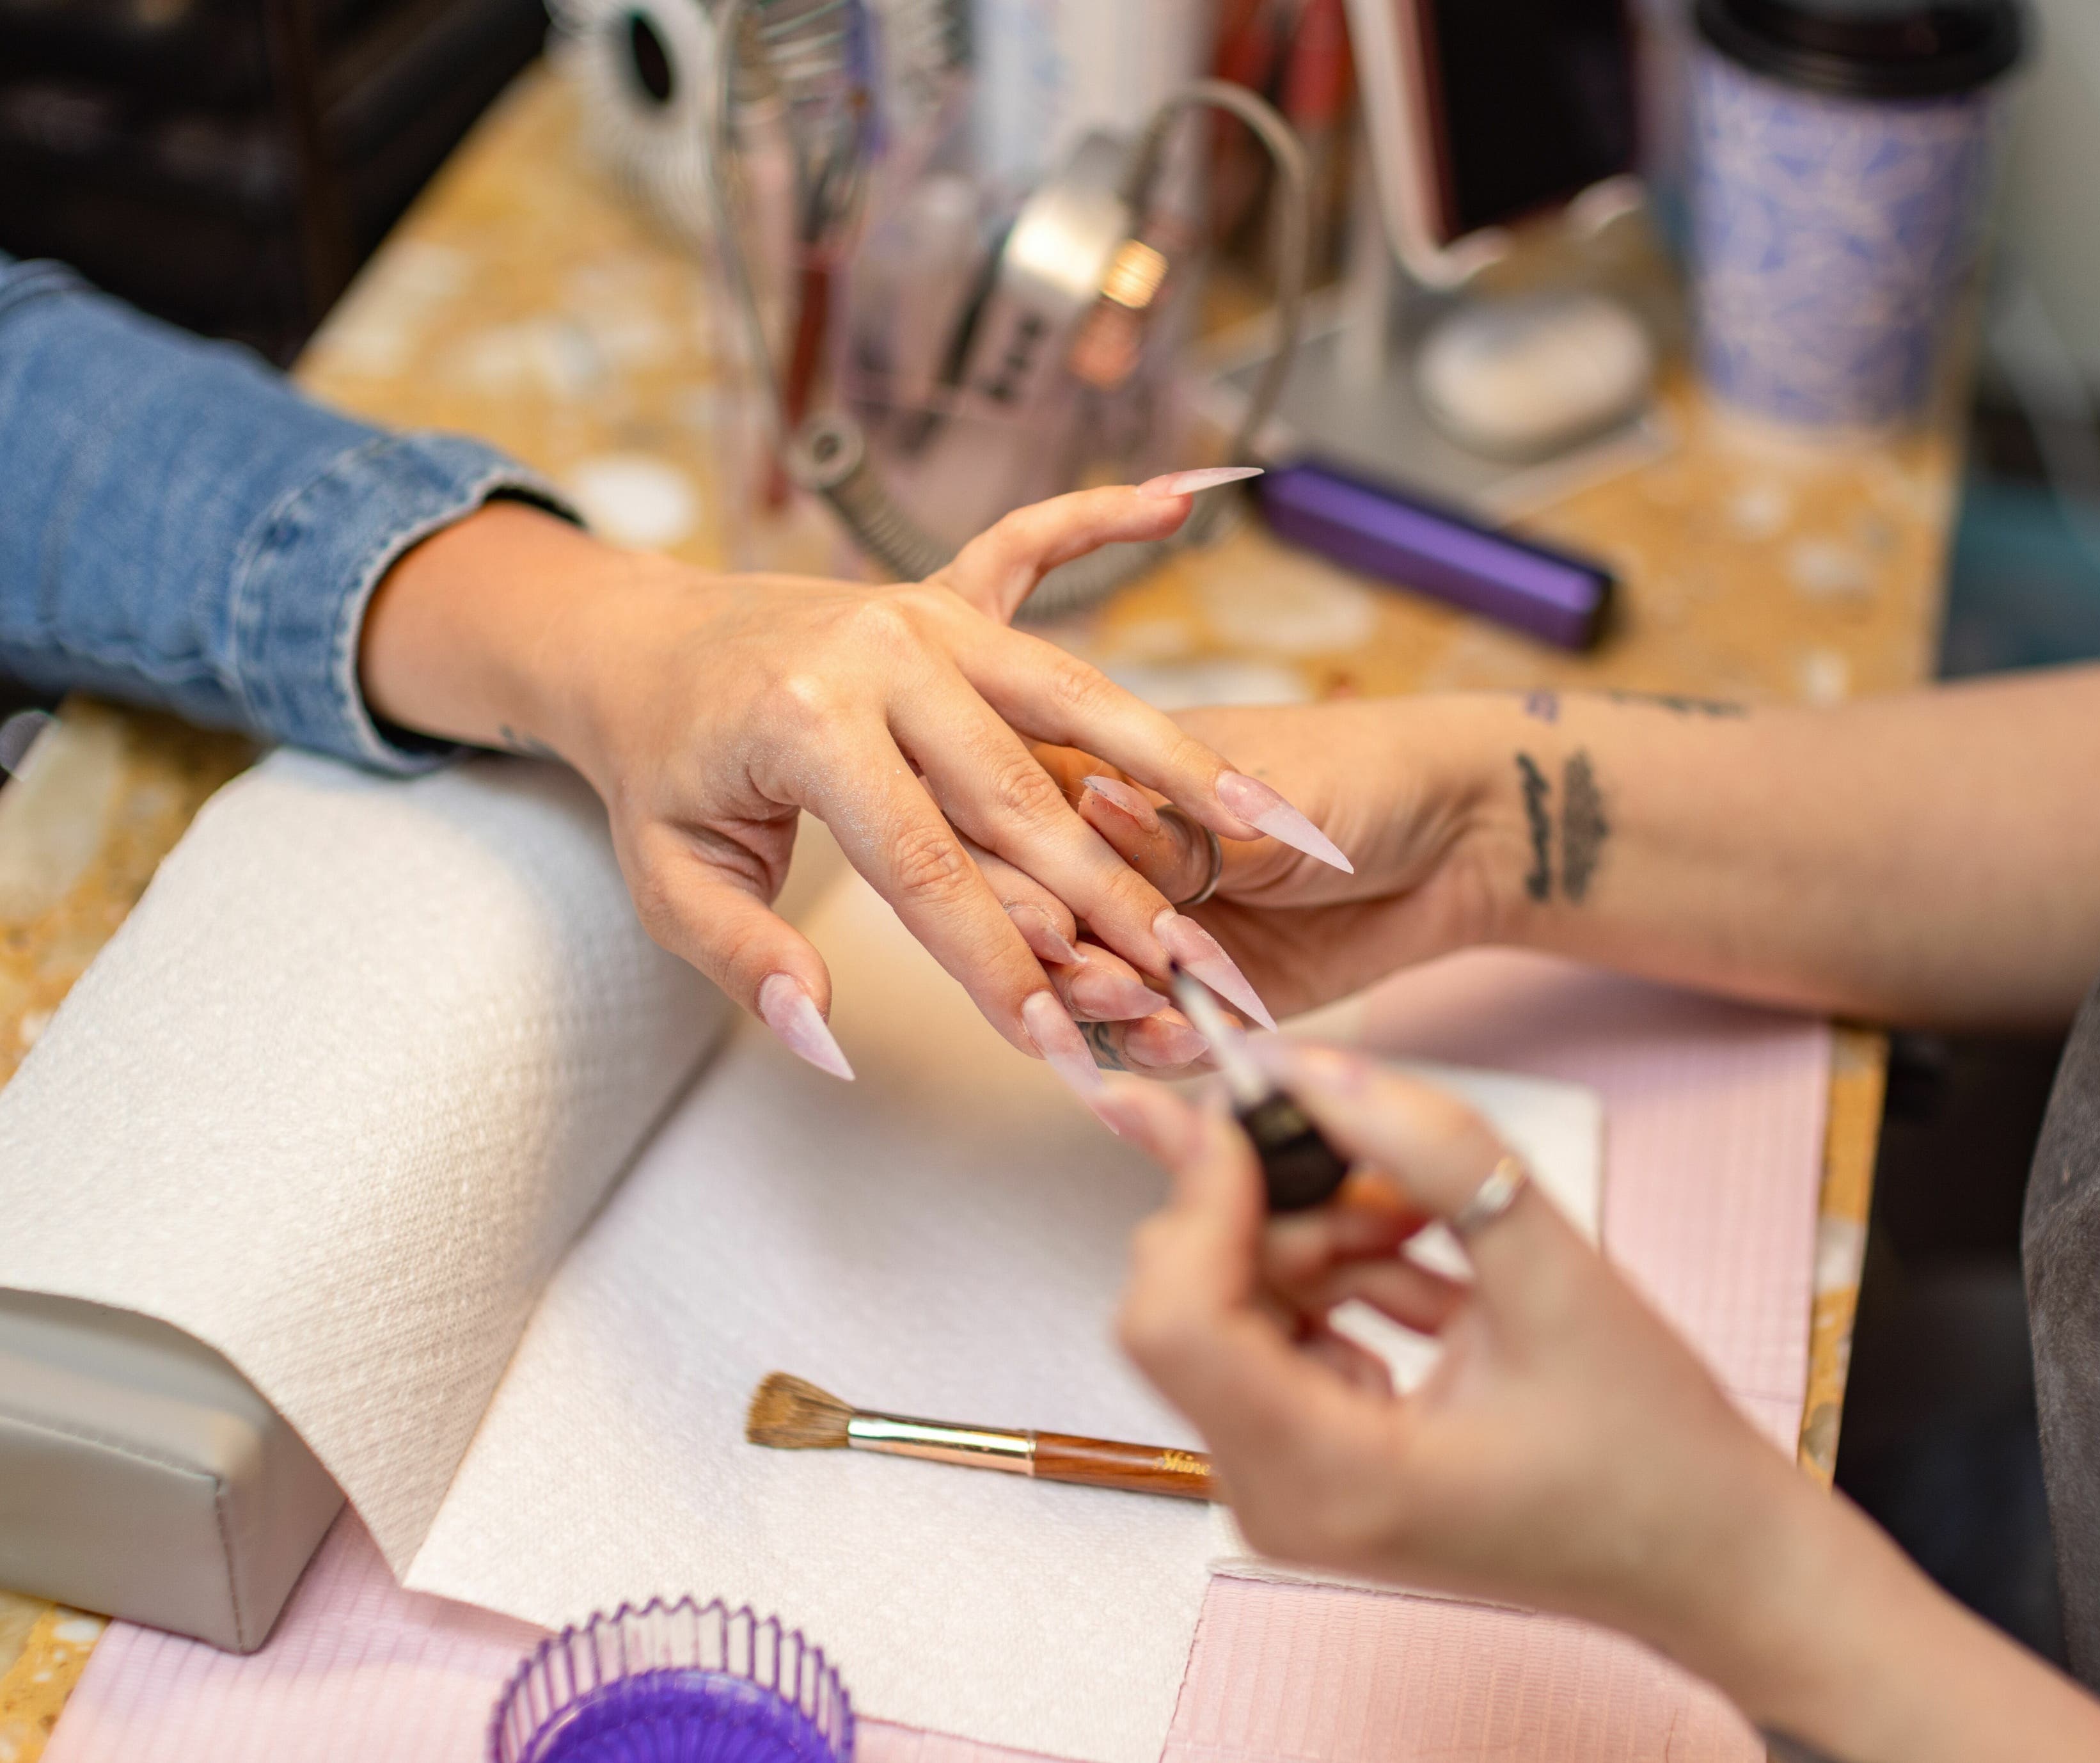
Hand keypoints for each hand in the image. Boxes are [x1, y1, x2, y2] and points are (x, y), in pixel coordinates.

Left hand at [359, 490, 1332, 1089]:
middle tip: (1197, 972)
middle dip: (1117, 897)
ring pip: (1073, 695)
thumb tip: (828, 1038)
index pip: (926, 872)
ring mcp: (920, 611)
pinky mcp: (943, 587)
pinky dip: (1106, 517)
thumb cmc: (664, 771)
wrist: (636, 642)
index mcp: (805, 726)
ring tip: (1274, 819)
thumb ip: (747, 960)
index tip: (1060, 1045)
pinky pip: (1036, 544)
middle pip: (1024, 795)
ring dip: (1177, 762)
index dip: (998, 967)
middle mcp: (878, 653)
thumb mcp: (671, 883)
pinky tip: (1188, 498)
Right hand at [1036, 697, 1524, 1038]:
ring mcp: (1143, 933)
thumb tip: (1090, 808)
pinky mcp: (1191, 998)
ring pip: (1075, 989)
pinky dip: (1153, 1048)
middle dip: (1053, 956)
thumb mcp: (1262, 795)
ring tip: (1146, 1011)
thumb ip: (1175, 826)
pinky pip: (1143, 1039)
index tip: (1051, 913)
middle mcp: (1104, 859)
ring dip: (1098, 1009)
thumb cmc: (1360, 775)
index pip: (1015, 824)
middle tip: (1105, 978)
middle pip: (1029, 918)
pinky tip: (1182, 1040)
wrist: (1460, 838)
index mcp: (1097, 774)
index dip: (1019, 874)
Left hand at [1105, 1044, 2099, 1762]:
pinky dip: (1336, 1278)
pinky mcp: (1316, 1470)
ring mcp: (1292, 1494)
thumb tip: (1319, 1070)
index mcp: (1330, 1480)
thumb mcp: (1556, 1273)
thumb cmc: (1653, 1458)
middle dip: (1274, 1212)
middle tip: (1385, 1178)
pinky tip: (1423, 1259)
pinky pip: (1276, 1337)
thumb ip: (1432, 1155)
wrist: (1710, 1562)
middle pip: (1188, 1308)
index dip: (1203, 1192)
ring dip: (1315, 1237)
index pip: (1174, 1318)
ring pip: (1232, 1309)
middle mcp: (1281, 1503)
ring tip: (1425, 1223)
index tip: (1258, 1111)